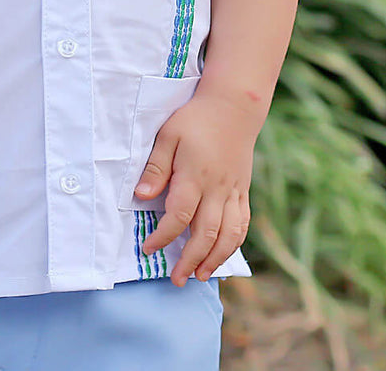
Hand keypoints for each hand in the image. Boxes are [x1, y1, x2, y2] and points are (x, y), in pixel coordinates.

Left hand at [133, 92, 257, 283]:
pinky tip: (223, 254)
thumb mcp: (168, 135)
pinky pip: (242, 223)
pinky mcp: (243, 191)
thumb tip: (142, 195)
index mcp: (195, 176)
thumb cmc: (195, 119)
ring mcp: (233, 192)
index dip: (163, 236)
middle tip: (176, 279)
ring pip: (229, 235)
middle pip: (206, 234)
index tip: (148, 248)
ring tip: (199, 276)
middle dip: (190, 260)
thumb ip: (156, 166)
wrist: (233, 107)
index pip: (179, 215)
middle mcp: (217, 189)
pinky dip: (234, 243)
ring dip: (215, 259)